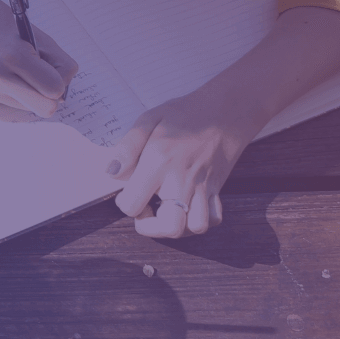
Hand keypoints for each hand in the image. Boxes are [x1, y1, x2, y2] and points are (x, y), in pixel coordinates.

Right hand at [0, 0, 78, 121]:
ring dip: (29, 94)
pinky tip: (6, 79)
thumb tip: (62, 92)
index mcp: (13, 57)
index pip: (54, 89)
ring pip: (28, 110)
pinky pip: (10, 109)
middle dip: (49, 96)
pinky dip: (15, 96)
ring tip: (17, 72)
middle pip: (44, 109)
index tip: (55, 71)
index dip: (60, 81)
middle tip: (44, 80)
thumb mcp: (35, 35)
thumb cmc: (0, 22)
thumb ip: (57, 62)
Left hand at [108, 87, 260, 238]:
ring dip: (176, 227)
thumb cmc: (184, 114)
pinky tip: (187, 208)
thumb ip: (127, 147)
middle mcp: (182, 179)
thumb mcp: (148, 119)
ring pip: (194, 227)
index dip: (124, 204)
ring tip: (166, 210)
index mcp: (159, 162)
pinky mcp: (216, 189)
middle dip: (151, 227)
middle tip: (147, 209)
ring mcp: (203, 186)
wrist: (227, 109)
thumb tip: (112, 172)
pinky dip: (199, 221)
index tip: (128, 192)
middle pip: (169, 227)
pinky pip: (212, 219)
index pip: (132, 205)